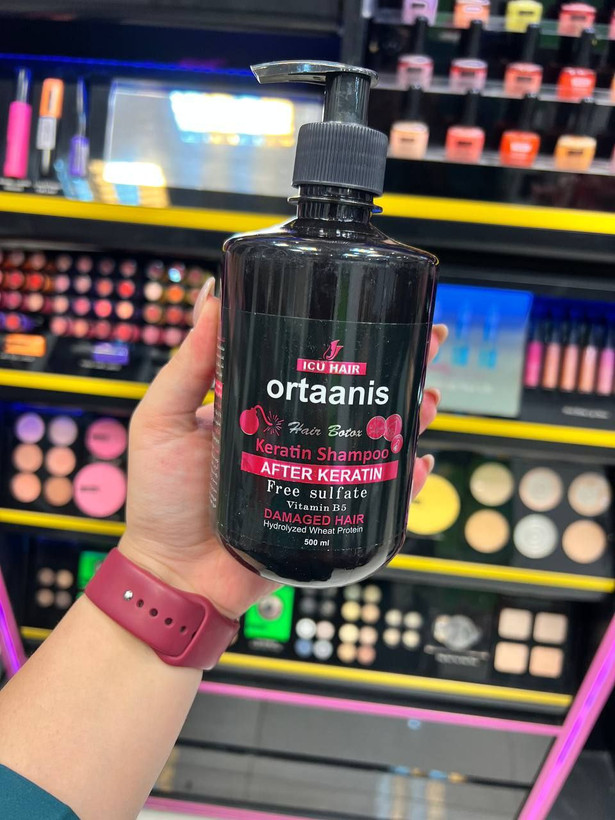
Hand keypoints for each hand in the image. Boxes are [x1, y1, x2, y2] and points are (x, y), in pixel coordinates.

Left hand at [120, 279, 445, 618]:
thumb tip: (211, 297)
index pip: (314, 365)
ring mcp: (317, 475)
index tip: (377, 309)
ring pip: (376, 439)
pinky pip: (377, 498)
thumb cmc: (162, 501)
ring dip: (411, 417)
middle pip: (358, 396)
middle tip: (428, 344)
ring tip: (428, 398)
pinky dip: (404, 480)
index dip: (348, 337)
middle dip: (400, 367)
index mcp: (265, 408)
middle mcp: (298, 436)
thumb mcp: (164, 420)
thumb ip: (187, 366)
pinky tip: (419, 462)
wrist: (176, 575)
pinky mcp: (327, 513)